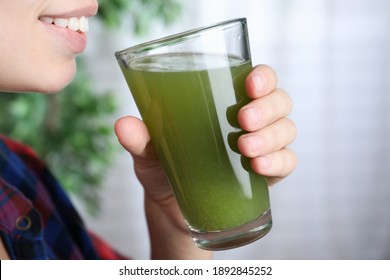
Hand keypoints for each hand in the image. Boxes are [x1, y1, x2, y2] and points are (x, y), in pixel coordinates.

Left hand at [114, 64, 295, 258]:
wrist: (173, 208)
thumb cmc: (165, 169)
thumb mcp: (150, 152)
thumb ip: (140, 138)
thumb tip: (123, 124)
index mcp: (227, 103)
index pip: (258, 80)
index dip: (263, 77)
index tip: (249, 83)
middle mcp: (251, 121)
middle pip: (279, 102)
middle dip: (267, 108)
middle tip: (243, 119)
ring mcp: (262, 147)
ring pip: (286, 130)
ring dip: (271, 136)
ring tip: (245, 147)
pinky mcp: (266, 175)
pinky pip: (287, 163)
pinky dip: (278, 163)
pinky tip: (259, 168)